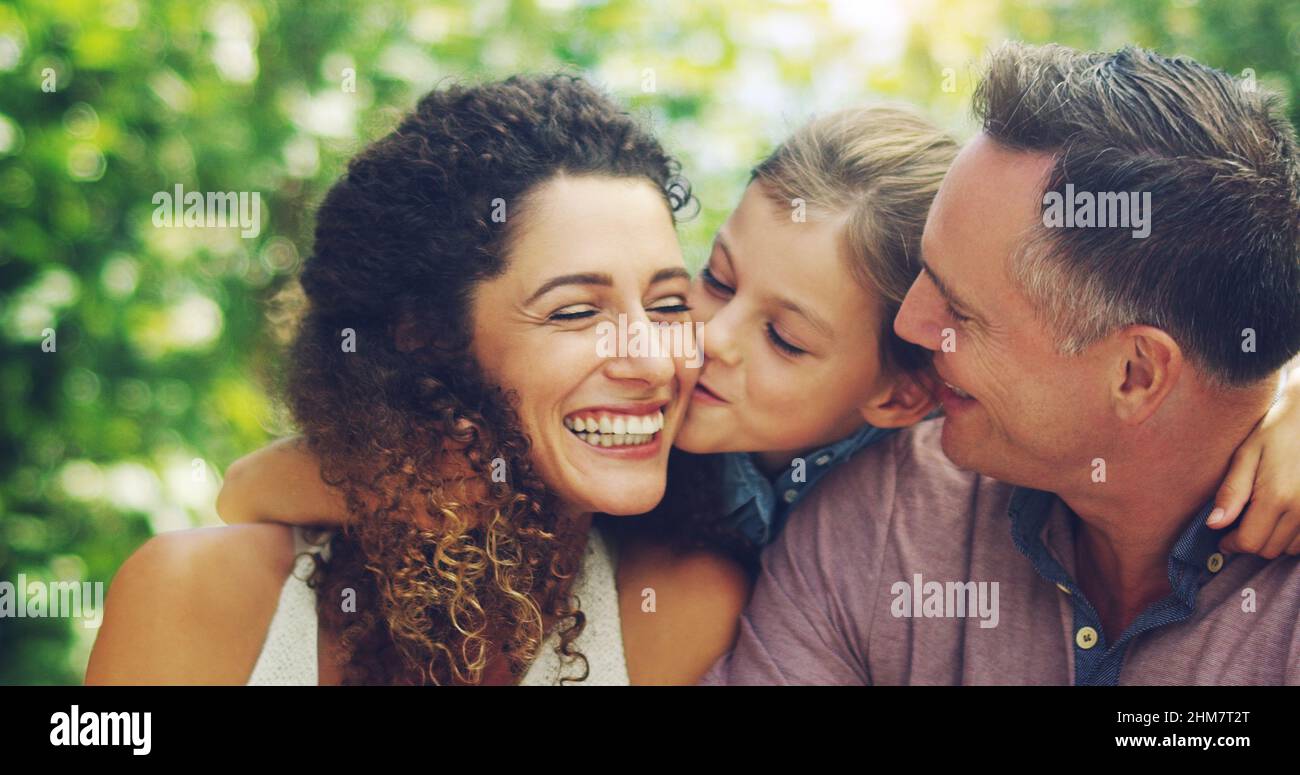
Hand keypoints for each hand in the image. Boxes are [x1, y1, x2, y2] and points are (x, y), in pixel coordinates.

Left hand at [1209, 368, 1299, 557]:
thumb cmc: (1277, 431)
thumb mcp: (1246, 455)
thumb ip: (1231, 492)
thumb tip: (1214, 524)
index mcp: (1277, 497)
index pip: (1250, 542)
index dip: (1231, 544)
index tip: (1222, 537)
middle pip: (1269, 549)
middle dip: (1249, 542)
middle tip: (1239, 525)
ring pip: (1289, 548)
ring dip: (1272, 540)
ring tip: (1262, 517)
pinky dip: (1292, 536)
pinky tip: (1281, 517)